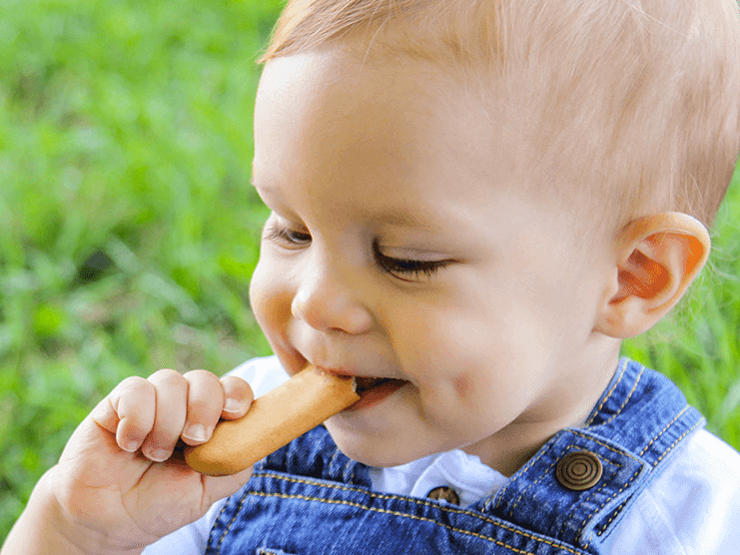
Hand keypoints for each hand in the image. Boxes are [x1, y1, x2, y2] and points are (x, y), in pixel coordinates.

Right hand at [44, 369, 253, 552]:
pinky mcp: (117, 402)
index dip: (237, 393)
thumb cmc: (160, 504)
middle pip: (204, 379)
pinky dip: (136, 419)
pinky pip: (135, 389)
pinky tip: (129, 444)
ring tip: (154, 454)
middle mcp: (183, 404)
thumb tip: (256, 434)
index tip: (234, 414)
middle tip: (192, 441)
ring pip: (170, 381)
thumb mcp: (207, 490)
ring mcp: (151, 400)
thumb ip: (234, 462)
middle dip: (203, 408)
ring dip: (167, 421)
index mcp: (210, 421)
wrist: (108, 522)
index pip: (233, 389)